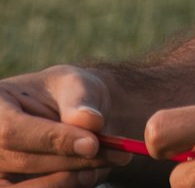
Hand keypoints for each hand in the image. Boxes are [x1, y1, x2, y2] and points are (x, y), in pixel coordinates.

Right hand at [0, 66, 130, 187]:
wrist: (68, 113)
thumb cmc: (67, 93)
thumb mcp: (74, 84)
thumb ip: (80, 101)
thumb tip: (91, 122)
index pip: (12, 130)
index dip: (52, 140)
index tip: (93, 143)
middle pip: (23, 163)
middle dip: (72, 161)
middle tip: (115, 154)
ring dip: (69, 180)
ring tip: (104, 164)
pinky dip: (66, 187)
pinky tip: (90, 175)